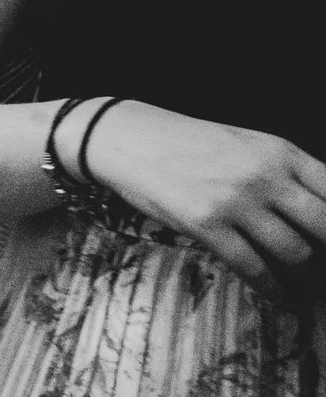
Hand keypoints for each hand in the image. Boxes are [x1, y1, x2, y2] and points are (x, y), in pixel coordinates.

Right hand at [87, 102, 325, 300]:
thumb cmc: (189, 143)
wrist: (129, 139)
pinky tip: (279, 295)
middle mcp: (263, 175)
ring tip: (307, 286)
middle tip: (324, 265)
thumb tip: (321, 213)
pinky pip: (254, 268)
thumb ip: (285, 171)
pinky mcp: (207, 225)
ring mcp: (235, 201)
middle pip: (325, 225)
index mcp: (279, 151)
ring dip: (306, 276)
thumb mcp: (246, 143)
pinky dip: (273, 289)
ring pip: (295, 252)